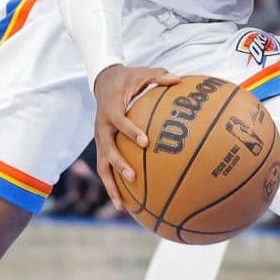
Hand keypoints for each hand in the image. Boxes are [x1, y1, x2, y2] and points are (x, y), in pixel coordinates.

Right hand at [90, 63, 181, 213]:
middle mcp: (102, 127)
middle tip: (133, 177)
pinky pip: (106, 169)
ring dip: (111, 185)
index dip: (130, 131)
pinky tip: (125, 205)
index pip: (119, 121)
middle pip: (107, 148)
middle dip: (118, 164)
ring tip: (122, 206)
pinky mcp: (102, 147)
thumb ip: (158, 76)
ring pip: (102, 166)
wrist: (103, 82)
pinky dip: (113, 186)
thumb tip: (179, 79)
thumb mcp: (141, 73)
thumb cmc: (127, 79)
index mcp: (111, 108)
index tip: (145, 142)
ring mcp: (100, 139)